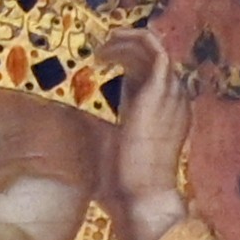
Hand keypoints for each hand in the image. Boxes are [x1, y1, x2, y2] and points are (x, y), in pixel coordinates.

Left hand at [92, 27, 187, 239]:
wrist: (141, 197)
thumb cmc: (122, 181)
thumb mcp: (104, 143)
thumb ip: (94, 123)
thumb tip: (67, 109)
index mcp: (162, 113)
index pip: (148, 74)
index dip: (125, 61)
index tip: (97, 62)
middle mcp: (172, 100)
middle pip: (152, 57)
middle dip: (125, 47)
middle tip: (98, 50)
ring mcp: (171, 94)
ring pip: (154, 49)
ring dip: (126, 42)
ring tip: (101, 47)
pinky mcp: (161, 91)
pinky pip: (154, 50)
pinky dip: (132, 42)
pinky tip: (107, 50)